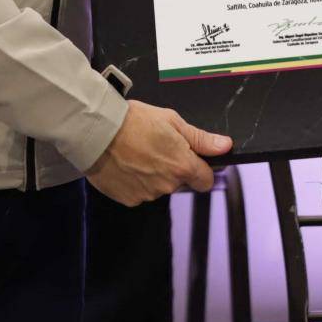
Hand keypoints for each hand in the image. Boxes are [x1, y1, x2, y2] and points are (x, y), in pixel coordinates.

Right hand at [87, 100, 233, 205]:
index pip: (206, 180)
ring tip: (137, 152)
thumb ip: (200, 139)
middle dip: (173, 168)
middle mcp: (167, 185)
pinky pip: (139, 192)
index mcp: (182, 166)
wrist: (97, 132)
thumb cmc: (133, 122)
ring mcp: (147, 194)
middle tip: (156, 147)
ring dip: (153, 174)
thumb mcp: (172, 121)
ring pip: (158, 187)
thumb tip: (225, 146)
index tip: (192, 159)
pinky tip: (126, 163)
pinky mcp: (128, 199)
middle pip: (180, 182)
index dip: (201, 169)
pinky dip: (135, 181)